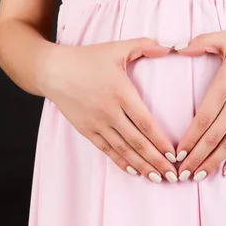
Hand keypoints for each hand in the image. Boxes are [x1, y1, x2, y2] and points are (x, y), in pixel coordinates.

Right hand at [44, 37, 178, 183]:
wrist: (52, 70)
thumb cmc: (87, 58)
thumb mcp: (116, 48)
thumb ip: (145, 45)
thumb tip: (170, 48)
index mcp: (121, 93)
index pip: (145, 123)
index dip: (160, 142)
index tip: (174, 155)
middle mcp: (109, 112)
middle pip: (137, 142)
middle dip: (156, 161)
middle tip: (173, 176)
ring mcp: (96, 123)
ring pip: (123, 150)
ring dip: (142, 166)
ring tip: (158, 179)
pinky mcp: (86, 130)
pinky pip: (107, 150)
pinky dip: (121, 162)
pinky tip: (135, 172)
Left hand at [175, 31, 225, 181]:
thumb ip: (201, 41)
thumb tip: (177, 46)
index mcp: (224, 88)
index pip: (201, 120)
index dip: (188, 140)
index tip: (176, 155)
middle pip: (211, 138)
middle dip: (194, 158)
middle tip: (180, 175)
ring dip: (212, 163)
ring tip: (198, 177)